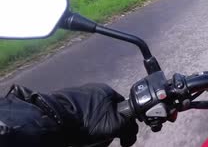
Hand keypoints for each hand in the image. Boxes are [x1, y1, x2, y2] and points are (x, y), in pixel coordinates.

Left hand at [8, 83, 137, 146]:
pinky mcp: (62, 104)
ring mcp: (75, 96)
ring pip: (91, 116)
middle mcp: (92, 89)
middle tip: (101, 140)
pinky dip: (78, 128)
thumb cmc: (87, 121)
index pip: (122, 106)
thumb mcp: (115, 125)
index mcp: (106, 90)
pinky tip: (75, 136)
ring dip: (92, 129)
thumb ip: (128, 126)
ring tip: (87, 141)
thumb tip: (131, 130)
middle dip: (106, 127)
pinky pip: (76, 118)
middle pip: (106, 112)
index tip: (118, 135)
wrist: (53, 120)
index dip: (123, 122)